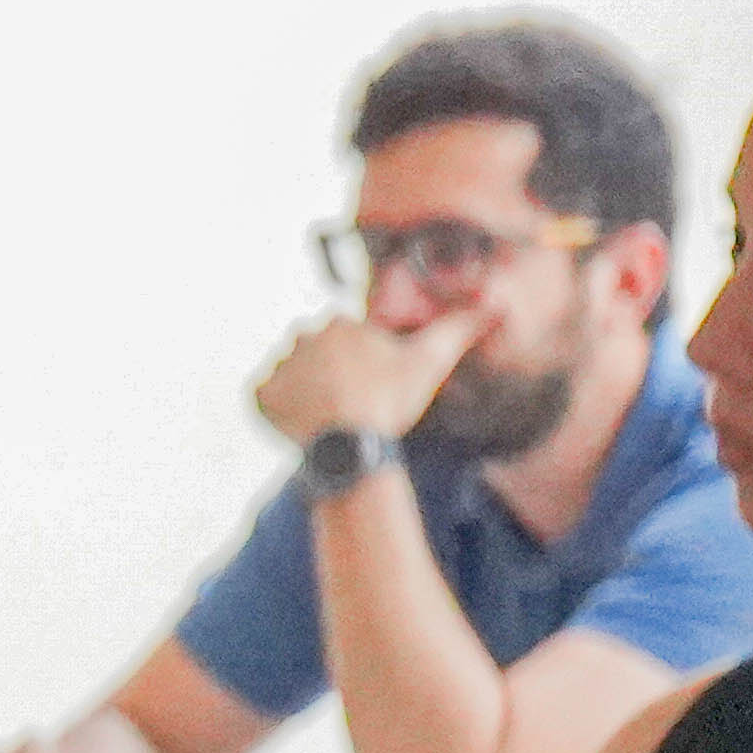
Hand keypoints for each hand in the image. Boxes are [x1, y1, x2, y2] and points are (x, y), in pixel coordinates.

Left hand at [251, 311, 471, 450]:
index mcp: (339, 324)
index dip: (360, 364)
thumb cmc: (392, 400)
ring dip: (304, 390)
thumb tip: (494, 307)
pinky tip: (304, 424)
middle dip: (329, 372)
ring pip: (291, 374)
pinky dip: (279, 410)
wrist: (351, 445)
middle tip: (349, 403)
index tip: (370, 385)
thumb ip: (460, 328)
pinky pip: (264, 397)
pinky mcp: (258, 395)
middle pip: (315, 354)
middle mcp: (301, 337)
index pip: (346, 339)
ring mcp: (277, 367)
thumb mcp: (431, 360)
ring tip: (328, 416)